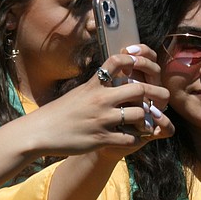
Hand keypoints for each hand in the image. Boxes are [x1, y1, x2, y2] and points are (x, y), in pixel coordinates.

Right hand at [20, 51, 173, 157]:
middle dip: (154, 94)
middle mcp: (100, 99)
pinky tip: (133, 137)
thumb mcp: (78, 93)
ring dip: (146, 120)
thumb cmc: (58, 113)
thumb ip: (97, 87)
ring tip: (146, 122)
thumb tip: (112, 80)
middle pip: (139, 89)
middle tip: (160, 100)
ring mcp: (102, 120)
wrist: (40, 132)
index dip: (134, 60)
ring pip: (140, 115)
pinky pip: (130, 138)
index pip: (118, 61)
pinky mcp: (101, 139)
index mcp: (94, 85)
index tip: (141, 66)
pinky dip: (136, 138)